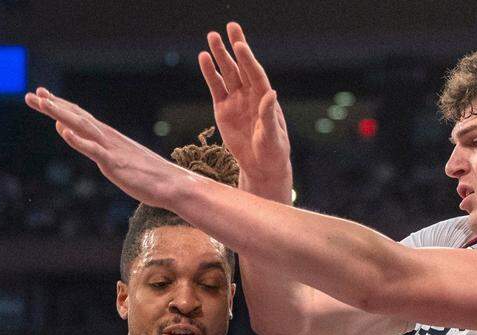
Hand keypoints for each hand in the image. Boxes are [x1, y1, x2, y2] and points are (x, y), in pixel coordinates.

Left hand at [24, 87, 186, 210]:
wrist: (171, 184)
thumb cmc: (145, 174)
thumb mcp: (112, 157)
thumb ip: (88, 144)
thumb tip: (65, 129)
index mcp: (106, 137)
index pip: (78, 116)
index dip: (58, 105)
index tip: (41, 95)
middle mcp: (106, 137)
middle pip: (75, 117)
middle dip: (52, 106)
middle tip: (31, 95)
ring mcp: (110, 149)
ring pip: (81, 127)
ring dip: (61, 114)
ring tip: (43, 103)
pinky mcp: (114, 163)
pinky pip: (93, 150)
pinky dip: (78, 140)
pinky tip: (64, 131)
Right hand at [199, 22, 291, 197]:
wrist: (261, 165)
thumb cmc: (273, 151)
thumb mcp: (273, 136)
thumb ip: (269, 115)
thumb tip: (271, 92)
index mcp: (264, 98)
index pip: (255, 74)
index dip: (248, 60)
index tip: (240, 45)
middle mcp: (250, 95)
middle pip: (241, 66)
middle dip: (235, 47)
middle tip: (230, 27)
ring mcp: (236, 100)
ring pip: (227, 73)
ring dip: (220, 56)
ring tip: (211, 37)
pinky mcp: (223, 109)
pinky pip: (215, 88)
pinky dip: (209, 73)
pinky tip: (203, 58)